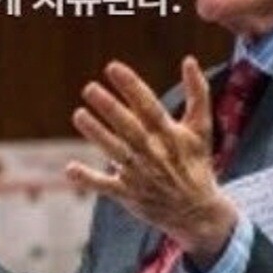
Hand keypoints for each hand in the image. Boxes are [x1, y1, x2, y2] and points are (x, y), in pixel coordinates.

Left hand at [66, 56, 236, 267]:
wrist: (198, 213)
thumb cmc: (196, 163)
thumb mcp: (202, 128)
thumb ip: (198, 93)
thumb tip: (189, 59)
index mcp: (170, 134)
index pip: (149, 106)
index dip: (131, 86)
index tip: (113, 67)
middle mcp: (154, 153)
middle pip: (128, 127)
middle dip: (109, 108)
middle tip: (89, 88)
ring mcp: (139, 174)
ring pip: (115, 151)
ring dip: (96, 134)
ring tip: (79, 114)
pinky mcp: (128, 193)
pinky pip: (105, 186)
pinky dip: (88, 179)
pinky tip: (70, 168)